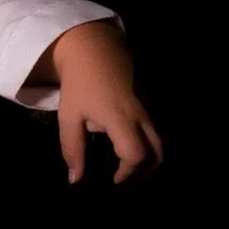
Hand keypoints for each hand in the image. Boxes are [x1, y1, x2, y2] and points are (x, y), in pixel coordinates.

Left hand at [49, 20, 163, 184]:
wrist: (94, 48)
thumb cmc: (79, 84)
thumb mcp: (68, 116)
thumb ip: (72, 149)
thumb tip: (76, 180)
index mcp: (121, 119)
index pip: (136, 154)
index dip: (127, 173)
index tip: (114, 180)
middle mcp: (140, 116)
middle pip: (158, 152)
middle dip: (146, 172)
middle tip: (127, 179)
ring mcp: (148, 108)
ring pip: (160, 142)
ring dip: (150, 159)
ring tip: (131, 168)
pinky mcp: (149, 104)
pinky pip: (155, 130)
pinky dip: (149, 145)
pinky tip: (131, 149)